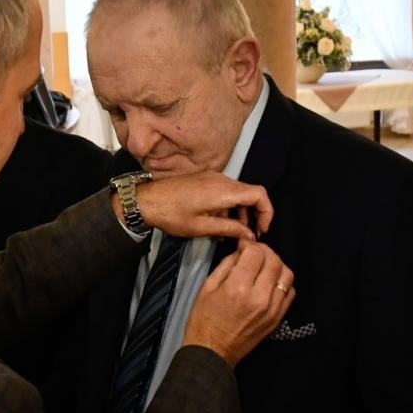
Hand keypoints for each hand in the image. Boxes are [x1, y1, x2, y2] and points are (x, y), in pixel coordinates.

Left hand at [124, 173, 271, 241]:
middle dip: (253, 215)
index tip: (262, 230)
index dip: (267, 212)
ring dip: (239, 212)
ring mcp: (212, 177)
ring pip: (238, 193)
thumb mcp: (201, 227)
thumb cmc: (170, 215)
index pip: (259, 194)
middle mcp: (221, 179)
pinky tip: (218, 223)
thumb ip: (229, 229)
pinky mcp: (204, 179)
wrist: (145, 200)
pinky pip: (225, 191)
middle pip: (250, 193)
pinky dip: (228, 206)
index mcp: (223, 190)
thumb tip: (249, 235)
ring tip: (231, 233)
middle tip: (247, 235)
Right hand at [182, 241, 294, 366]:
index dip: (250, 245)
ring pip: (287, 274)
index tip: (243, 246)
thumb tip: (242, 250)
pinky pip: (289, 292)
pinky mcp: (277, 318)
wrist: (212, 352)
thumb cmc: (204, 319)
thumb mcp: (208, 287)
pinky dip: (282, 282)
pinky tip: (269, 283)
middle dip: (264, 252)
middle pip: (275, 261)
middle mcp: (259, 297)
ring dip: (276, 266)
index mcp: (238, 288)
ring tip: (263, 268)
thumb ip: (227, 264)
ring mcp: (272, 309)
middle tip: (254, 254)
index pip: (256, 253)